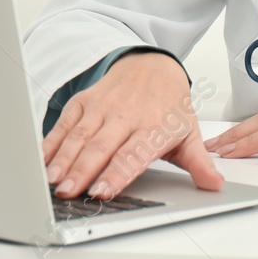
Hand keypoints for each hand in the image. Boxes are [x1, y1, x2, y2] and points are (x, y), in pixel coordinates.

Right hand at [40, 51, 223, 200]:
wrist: (153, 65)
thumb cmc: (170, 106)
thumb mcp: (189, 132)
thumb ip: (199, 162)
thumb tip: (215, 183)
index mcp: (153, 127)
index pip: (132, 155)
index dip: (116, 174)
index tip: (102, 191)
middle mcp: (126, 116)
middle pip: (101, 147)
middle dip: (83, 171)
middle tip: (69, 192)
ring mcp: (102, 107)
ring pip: (80, 135)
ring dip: (64, 159)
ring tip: (52, 181)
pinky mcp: (85, 101)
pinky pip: (66, 122)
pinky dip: (52, 141)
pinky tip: (42, 159)